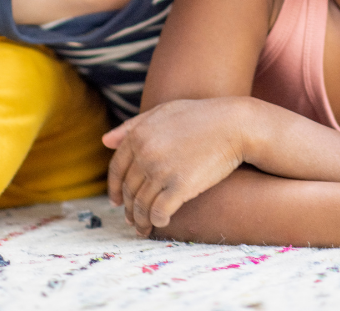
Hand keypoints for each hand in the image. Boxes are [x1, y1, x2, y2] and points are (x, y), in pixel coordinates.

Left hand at [103, 98, 248, 235]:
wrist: (235, 125)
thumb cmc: (202, 116)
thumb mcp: (164, 112)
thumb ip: (133, 126)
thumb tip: (104, 141)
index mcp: (138, 135)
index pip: (116, 169)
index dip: (114, 188)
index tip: (117, 201)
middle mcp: (145, 153)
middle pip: (129, 189)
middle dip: (128, 208)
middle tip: (131, 219)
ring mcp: (162, 171)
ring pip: (141, 204)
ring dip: (140, 220)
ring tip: (143, 227)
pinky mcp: (180, 186)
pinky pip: (159, 211)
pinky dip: (157, 220)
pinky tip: (161, 222)